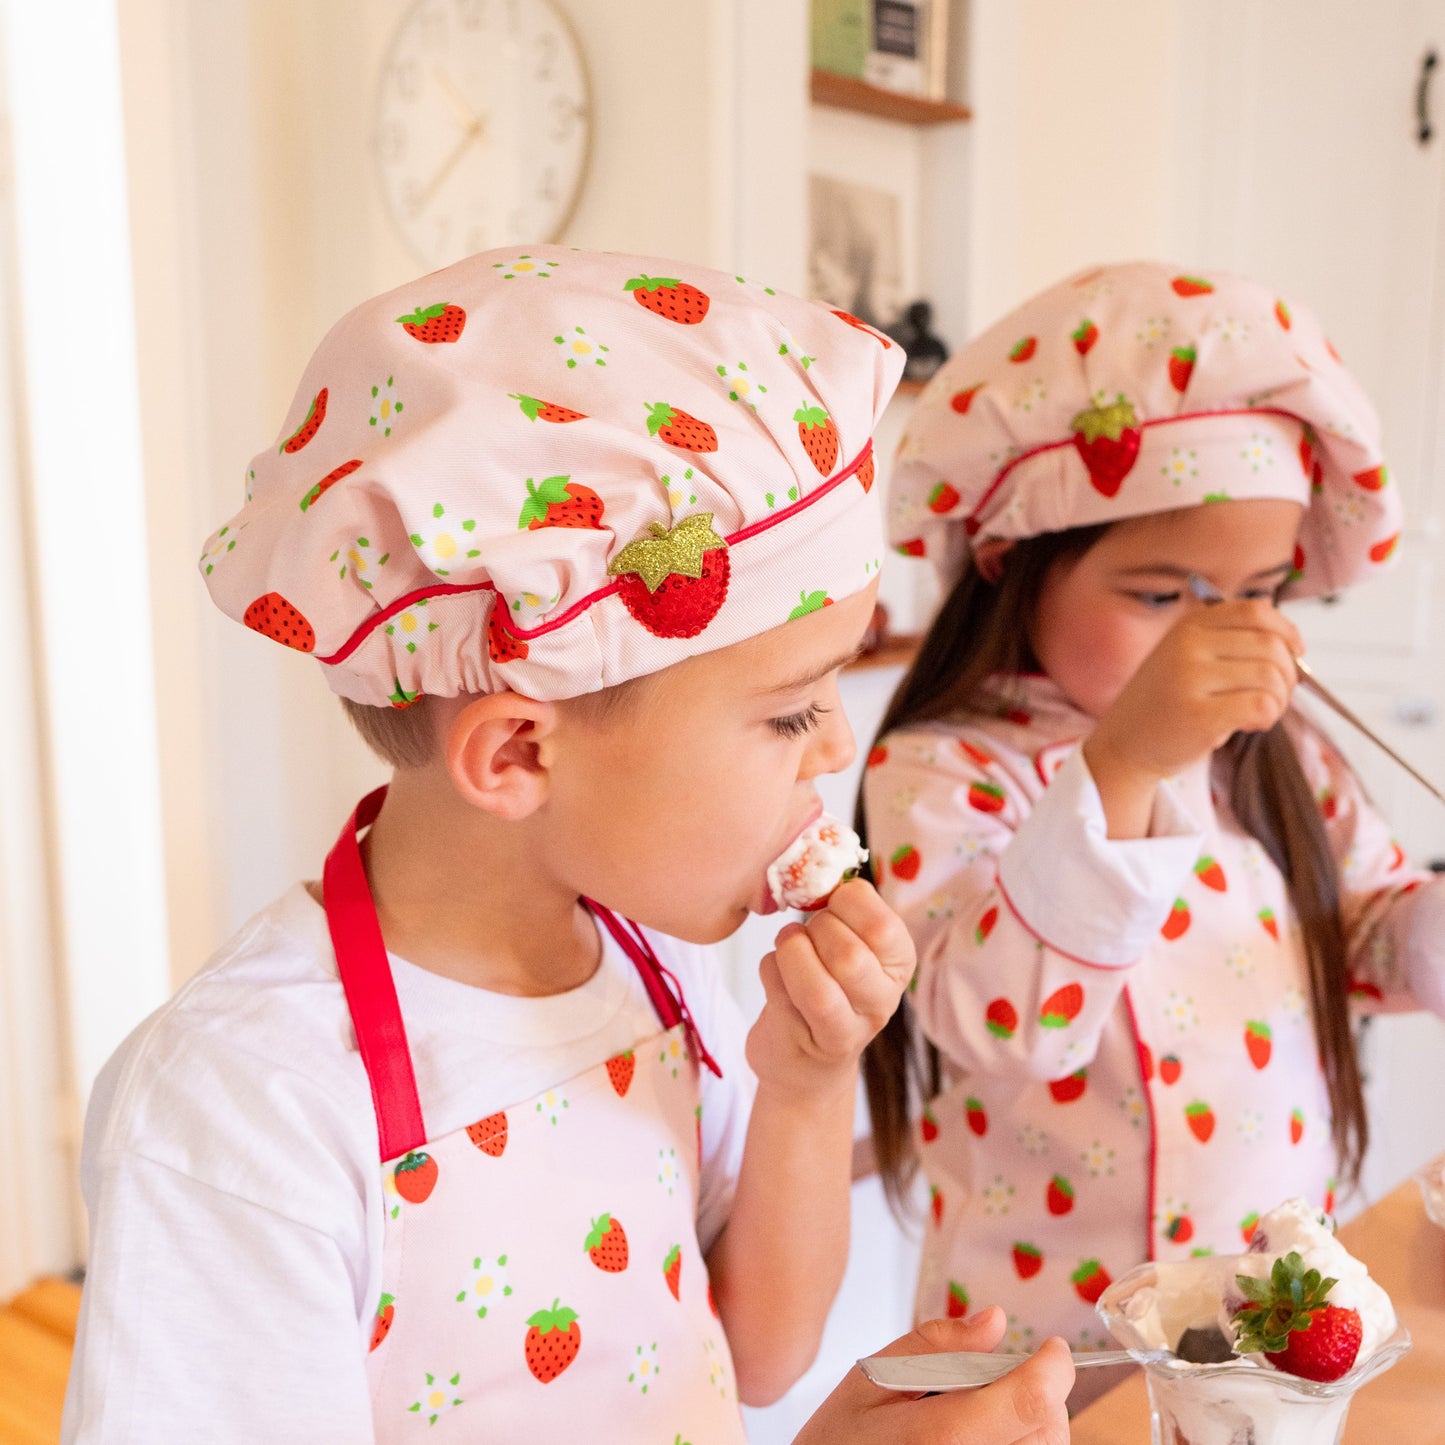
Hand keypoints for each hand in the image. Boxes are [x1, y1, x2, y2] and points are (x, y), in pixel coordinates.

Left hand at [745, 879, 914, 1097]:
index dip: (846, 904)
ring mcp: (849, 1030)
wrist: (804, 1057)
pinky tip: (775, 976)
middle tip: (807, 932)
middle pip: (848, 955)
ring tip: (788, 948)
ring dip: (791, 954)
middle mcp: (883, 1000)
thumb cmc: (826, 981)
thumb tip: (818, 870)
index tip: (832, 904)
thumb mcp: (848, 942)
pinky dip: (770, 972)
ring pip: (817, 987)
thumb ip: (842, 911)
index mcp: (899, 962)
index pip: (882, 925)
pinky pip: (781, 996)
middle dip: (814, 931)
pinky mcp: (810, 1046)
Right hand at [792, 1309, 1073, 1444]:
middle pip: (1047, 1427)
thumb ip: (933, 1346)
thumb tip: (994, 1321)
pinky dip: (1021, 1443)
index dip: (1053, 1366)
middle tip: (994, 1382)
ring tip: (980, 1416)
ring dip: (1031, 1424)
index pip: (1032, 1398)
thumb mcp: (869, 1381)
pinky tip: (985, 1435)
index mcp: (942, 1438)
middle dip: (1036, 1393)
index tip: (1051, 1348)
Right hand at [1084, 599, 1302, 835]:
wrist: (1123, 746)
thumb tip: (1291, 642)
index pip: (1256, 611)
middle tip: (1277, 695)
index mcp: (1188, 626)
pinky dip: (1268, 717)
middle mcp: (1187, 646)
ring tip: (1262, 713)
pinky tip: (1251, 725)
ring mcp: (1190, 679)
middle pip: (1270, 646)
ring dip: (1280, 699)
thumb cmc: (1165, 705)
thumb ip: (1228, 641)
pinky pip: (1261, 705)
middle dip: (1288, 673)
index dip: (1287, 630)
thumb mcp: (1186, 657)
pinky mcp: (1199, 715)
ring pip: (1270, 676)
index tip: (1296, 652)